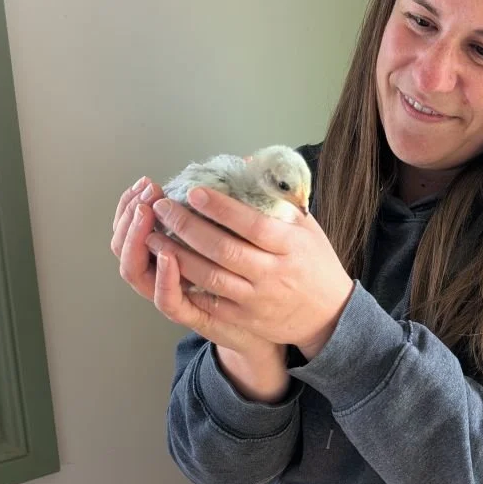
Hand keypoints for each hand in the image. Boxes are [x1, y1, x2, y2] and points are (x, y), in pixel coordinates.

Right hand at [110, 177, 284, 359]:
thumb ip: (238, 205)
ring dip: (137, 240)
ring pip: (134, 271)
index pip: (132, 226)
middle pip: (124, 244)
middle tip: (144, 194)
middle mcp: (165, 273)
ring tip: (146, 214)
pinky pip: (166, 300)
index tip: (145, 183)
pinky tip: (168, 254)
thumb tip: (246, 161)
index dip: (131, 204)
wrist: (278, 320)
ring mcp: (176, 295)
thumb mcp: (246, 234)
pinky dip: (163, 278)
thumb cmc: (260, 274)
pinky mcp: (192, 316)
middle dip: (128, 215)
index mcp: (172, 250)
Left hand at [142, 185, 355, 359]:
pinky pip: (209, 302)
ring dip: (177, 255)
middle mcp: (274, 273)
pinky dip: (186, 285)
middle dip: (187, 226)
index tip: (195, 191)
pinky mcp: (246, 319)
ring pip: (210, 276)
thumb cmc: (316, 264)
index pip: (252, 225)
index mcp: (291, 246)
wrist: (330, 316)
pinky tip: (167, 267)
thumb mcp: (308, 228)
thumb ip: (279, 199)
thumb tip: (246, 164)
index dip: (221, 209)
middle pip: (224, 249)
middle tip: (163, 207)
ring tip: (153, 234)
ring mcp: (258, 299)